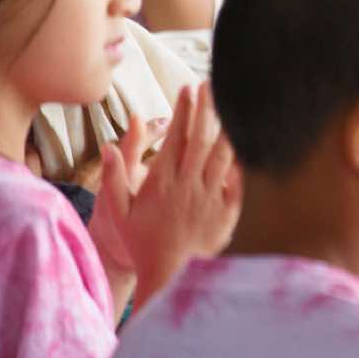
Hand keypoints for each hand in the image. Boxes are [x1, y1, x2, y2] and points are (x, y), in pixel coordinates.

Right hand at [93, 84, 240, 305]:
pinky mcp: (228, 209)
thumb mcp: (119, 214)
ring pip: (223, 153)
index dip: (181, 111)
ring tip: (233, 100)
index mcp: (162, 182)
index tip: (185, 88)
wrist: (171, 275)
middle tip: (210, 83)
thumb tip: (108, 147)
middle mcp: (188, 184)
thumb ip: (114, 179)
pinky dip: (244, 156)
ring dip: (227, 124)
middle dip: (206, 107)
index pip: (174, 138)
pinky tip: (249, 137)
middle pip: (200, 138)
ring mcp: (210, 195)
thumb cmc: (142, 244)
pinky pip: (240, 178)